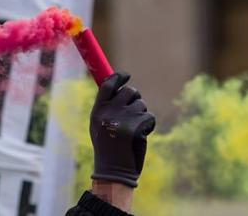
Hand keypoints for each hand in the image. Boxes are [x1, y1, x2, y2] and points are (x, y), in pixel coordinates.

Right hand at [90, 72, 155, 187]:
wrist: (113, 172)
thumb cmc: (107, 148)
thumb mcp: (98, 125)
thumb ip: (106, 107)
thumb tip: (118, 87)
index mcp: (97, 111)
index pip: (108, 85)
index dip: (119, 77)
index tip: (126, 75)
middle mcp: (108, 113)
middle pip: (129, 91)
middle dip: (135, 98)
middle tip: (134, 109)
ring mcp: (123, 120)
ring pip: (141, 105)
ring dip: (141, 115)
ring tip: (133, 130)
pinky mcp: (136, 128)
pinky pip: (149, 117)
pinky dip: (149, 125)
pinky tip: (140, 136)